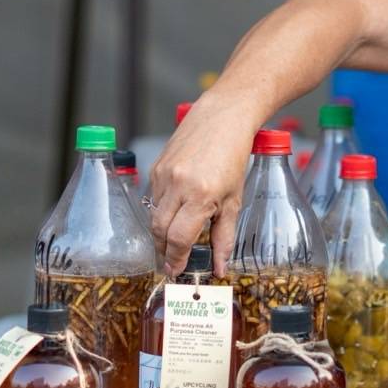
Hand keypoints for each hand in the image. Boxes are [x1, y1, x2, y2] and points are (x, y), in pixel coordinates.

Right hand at [148, 94, 258, 275]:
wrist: (222, 118)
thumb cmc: (233, 158)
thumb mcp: (234, 201)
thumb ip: (224, 237)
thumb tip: (219, 268)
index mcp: (200, 195)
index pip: (179, 238)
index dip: (175, 258)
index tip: (175, 270)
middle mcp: (178, 185)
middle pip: (159, 230)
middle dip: (163, 249)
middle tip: (171, 261)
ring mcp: (163, 174)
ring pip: (154, 214)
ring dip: (162, 230)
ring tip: (174, 237)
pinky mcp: (156, 166)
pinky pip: (153, 197)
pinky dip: (162, 209)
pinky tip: (175, 209)